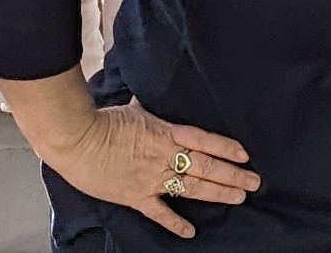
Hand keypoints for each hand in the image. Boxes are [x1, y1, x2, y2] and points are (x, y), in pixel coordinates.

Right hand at [36, 100, 257, 238]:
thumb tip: (153, 99)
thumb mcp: (135, 110)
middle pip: (206, 166)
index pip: (205, 140)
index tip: (246, 155)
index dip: (227, 148)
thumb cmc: (103, 121)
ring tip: (239, 197)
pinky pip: (159, 212)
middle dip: (233, 175)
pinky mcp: (136, 196)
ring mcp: (152, 178)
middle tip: (254, 182)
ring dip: (218, 193)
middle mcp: (165, 156)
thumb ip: (150, 111)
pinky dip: (175, 222)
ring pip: (192, 187)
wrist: (76, 140)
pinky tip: (190, 231)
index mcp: (166, 132)